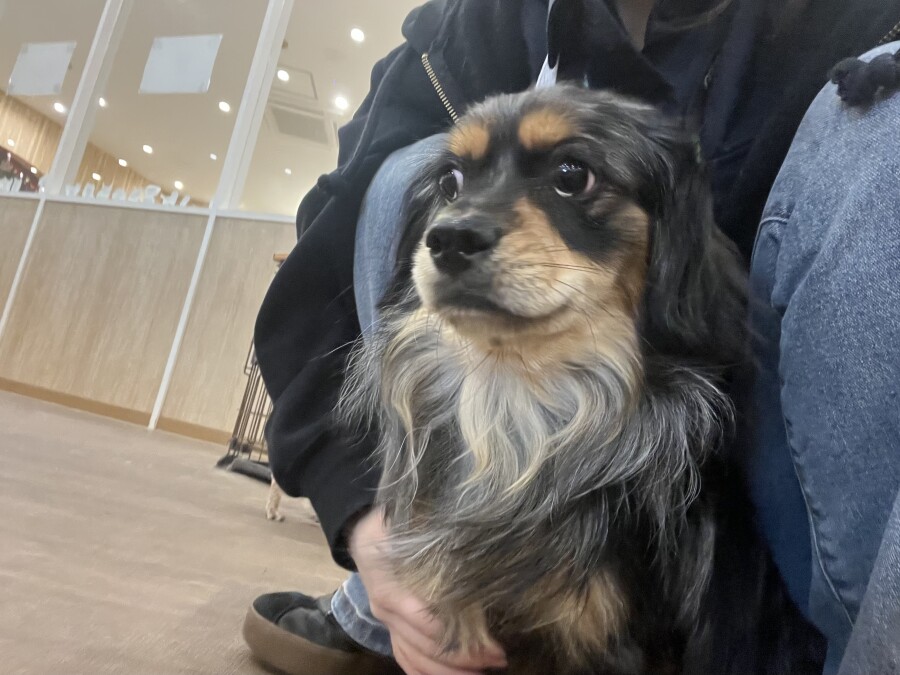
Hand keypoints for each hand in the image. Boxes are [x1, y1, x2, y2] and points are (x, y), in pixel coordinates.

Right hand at [350, 508, 507, 674]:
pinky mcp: (390, 627)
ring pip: (414, 659)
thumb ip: (436, 539)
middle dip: (464, 660)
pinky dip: (422, 672)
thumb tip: (475, 542)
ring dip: (447, 673)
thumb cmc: (390, 524)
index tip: (494, 647)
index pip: (429, 626)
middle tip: (498, 660)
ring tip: (481, 674)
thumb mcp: (408, 524)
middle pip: (426, 648)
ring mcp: (387, 622)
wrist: (360, 530)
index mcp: (392, 590)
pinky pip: (404, 657)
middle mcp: (388, 612)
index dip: (461, 641)